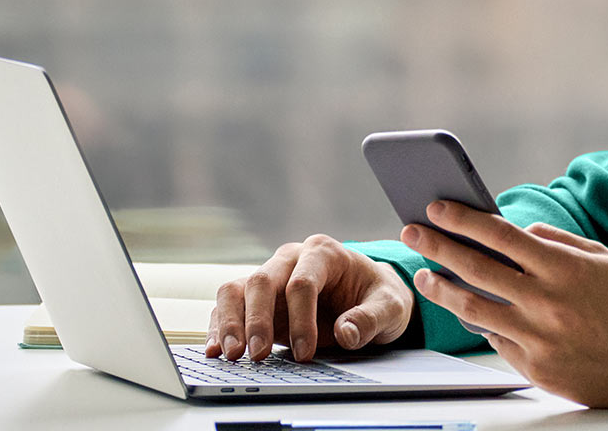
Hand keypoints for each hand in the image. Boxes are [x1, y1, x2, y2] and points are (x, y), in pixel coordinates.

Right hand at [207, 233, 413, 362]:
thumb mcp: (390, 307)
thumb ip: (371, 318)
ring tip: (232, 354)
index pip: (303, 282)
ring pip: (236, 290)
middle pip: (262, 281)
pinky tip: (216, 350)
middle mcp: (291, 259)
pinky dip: (220, 327)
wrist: (370, 297)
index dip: (301, 318)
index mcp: (324, 253)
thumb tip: (345, 333)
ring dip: (230, 322)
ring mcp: (271, 277)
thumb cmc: (378, 297)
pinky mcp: (257, 300)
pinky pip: (229, 307)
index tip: (305, 352)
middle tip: (257, 355)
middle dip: (257, 319)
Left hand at [402, 201, 607, 410]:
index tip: (437, 207)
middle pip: (476, 269)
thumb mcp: (604, 261)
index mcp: (565, 268)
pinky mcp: (539, 370)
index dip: (464, 219)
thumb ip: (558, 243)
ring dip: (444, 290)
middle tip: (412, 231)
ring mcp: (541, 340)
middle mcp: (548, 302)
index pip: (501, 235)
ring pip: (475, 309)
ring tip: (426, 275)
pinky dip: (482, 324)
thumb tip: (518, 232)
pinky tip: (469, 311)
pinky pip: (499, 341)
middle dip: (438, 246)